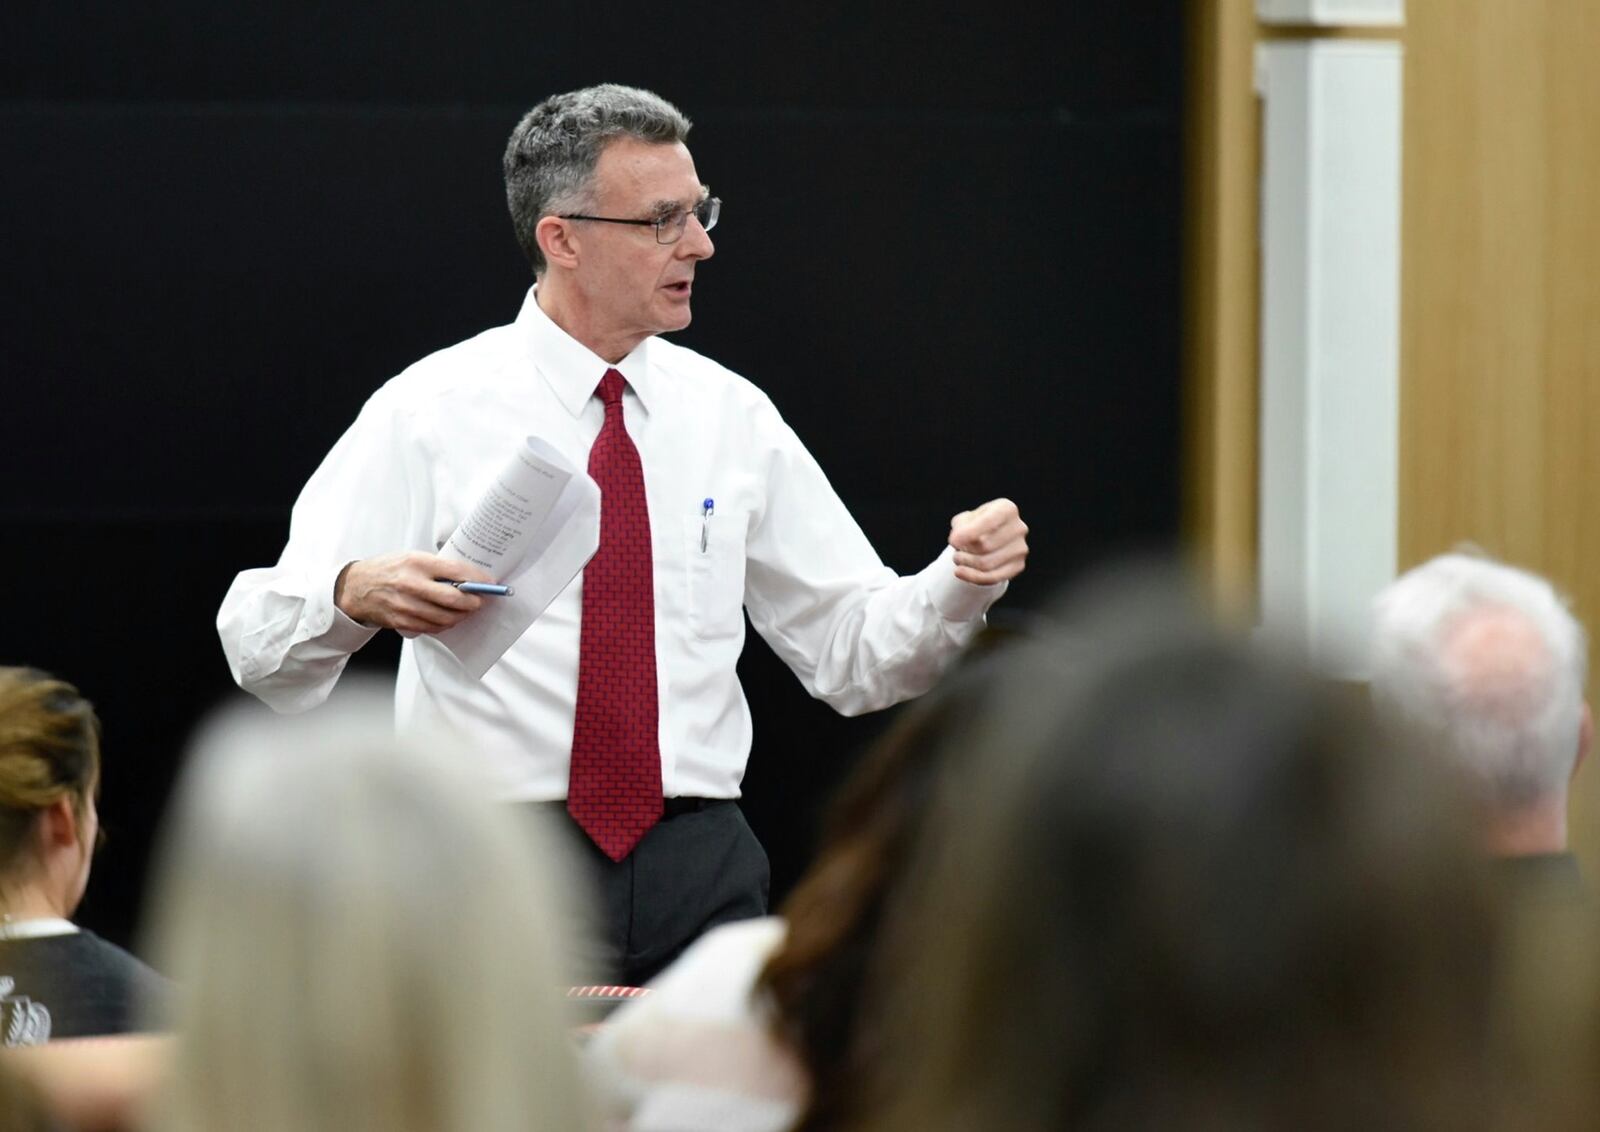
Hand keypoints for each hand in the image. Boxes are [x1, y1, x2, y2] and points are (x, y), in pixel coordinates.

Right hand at [334, 552, 493, 635]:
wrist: (356, 587)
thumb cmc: (388, 569)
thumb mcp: (412, 557)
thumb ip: (438, 567)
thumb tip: (468, 577)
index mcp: (417, 563)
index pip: (456, 572)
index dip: (477, 580)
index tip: (489, 583)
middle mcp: (411, 584)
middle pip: (454, 599)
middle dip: (473, 602)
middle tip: (480, 601)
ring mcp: (406, 605)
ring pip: (445, 617)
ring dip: (461, 616)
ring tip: (466, 610)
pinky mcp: (401, 621)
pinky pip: (432, 627)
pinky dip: (445, 624)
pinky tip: (449, 618)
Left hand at [948, 498, 1028, 585]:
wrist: (990, 536)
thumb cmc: (976, 525)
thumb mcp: (965, 519)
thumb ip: (960, 526)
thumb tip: (957, 540)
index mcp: (1007, 509)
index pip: (988, 522)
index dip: (968, 533)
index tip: (953, 541)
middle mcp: (1018, 527)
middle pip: (985, 546)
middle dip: (964, 552)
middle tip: (955, 553)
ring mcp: (1021, 548)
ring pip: (987, 564)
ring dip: (967, 564)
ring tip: (958, 560)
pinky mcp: (1018, 565)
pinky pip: (993, 577)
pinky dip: (973, 577)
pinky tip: (961, 572)